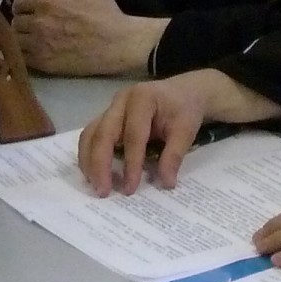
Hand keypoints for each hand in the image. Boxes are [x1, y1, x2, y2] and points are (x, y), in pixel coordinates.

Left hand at [12, 0, 168, 75]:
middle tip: (32, 22)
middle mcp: (39, 22)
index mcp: (48, 2)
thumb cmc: (105, 14)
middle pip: (16, 20)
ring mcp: (39, 44)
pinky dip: (23, 53)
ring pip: (16, 39)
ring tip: (31, 37)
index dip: (24, 3)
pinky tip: (34, 51)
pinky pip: (22, 57)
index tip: (31, 7)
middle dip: (22, 19)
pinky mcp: (44, 63)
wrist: (117, 45)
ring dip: (21, 36)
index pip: (20, 1)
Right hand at [76, 70, 280, 196]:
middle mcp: (122, 100)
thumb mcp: (189, 128)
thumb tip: (166, 185)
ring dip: (88, 161)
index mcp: (143, 99)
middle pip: (101, 134)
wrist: (192, 87)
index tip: (131, 190)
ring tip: (94, 187)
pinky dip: (88, 154)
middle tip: (104, 194)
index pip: (132, 138)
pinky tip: (92, 174)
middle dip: (99, 165)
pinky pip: (92, 134)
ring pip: (91, 134)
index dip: (130, 165)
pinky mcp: (109, 114)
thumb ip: (176, 154)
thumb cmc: (191, 107)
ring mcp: (112, 106)